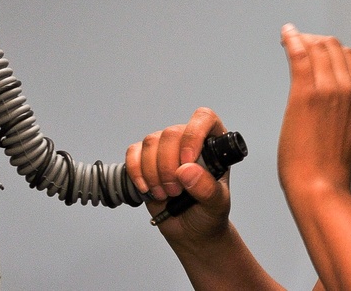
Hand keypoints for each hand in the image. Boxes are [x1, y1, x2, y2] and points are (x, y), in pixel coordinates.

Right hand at [125, 107, 231, 244]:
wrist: (191, 232)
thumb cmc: (209, 214)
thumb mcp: (216, 205)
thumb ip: (207, 188)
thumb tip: (187, 170)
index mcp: (212, 144)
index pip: (203, 119)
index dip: (193, 135)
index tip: (187, 161)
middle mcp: (188, 140)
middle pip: (171, 133)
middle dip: (169, 166)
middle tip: (176, 191)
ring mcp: (165, 149)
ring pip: (151, 142)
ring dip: (154, 172)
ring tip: (165, 194)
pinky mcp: (145, 160)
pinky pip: (133, 153)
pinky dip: (136, 172)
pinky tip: (147, 189)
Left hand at [278, 24, 350, 202]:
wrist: (321, 184)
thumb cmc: (330, 165)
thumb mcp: (349, 130)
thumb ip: (344, 109)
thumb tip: (331, 101)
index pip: (348, 56)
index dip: (328, 47)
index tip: (313, 48)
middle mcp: (348, 88)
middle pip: (332, 46)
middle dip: (313, 39)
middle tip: (297, 42)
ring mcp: (328, 89)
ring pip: (317, 46)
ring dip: (301, 38)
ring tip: (288, 39)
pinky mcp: (306, 93)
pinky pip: (299, 54)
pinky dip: (291, 39)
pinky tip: (285, 35)